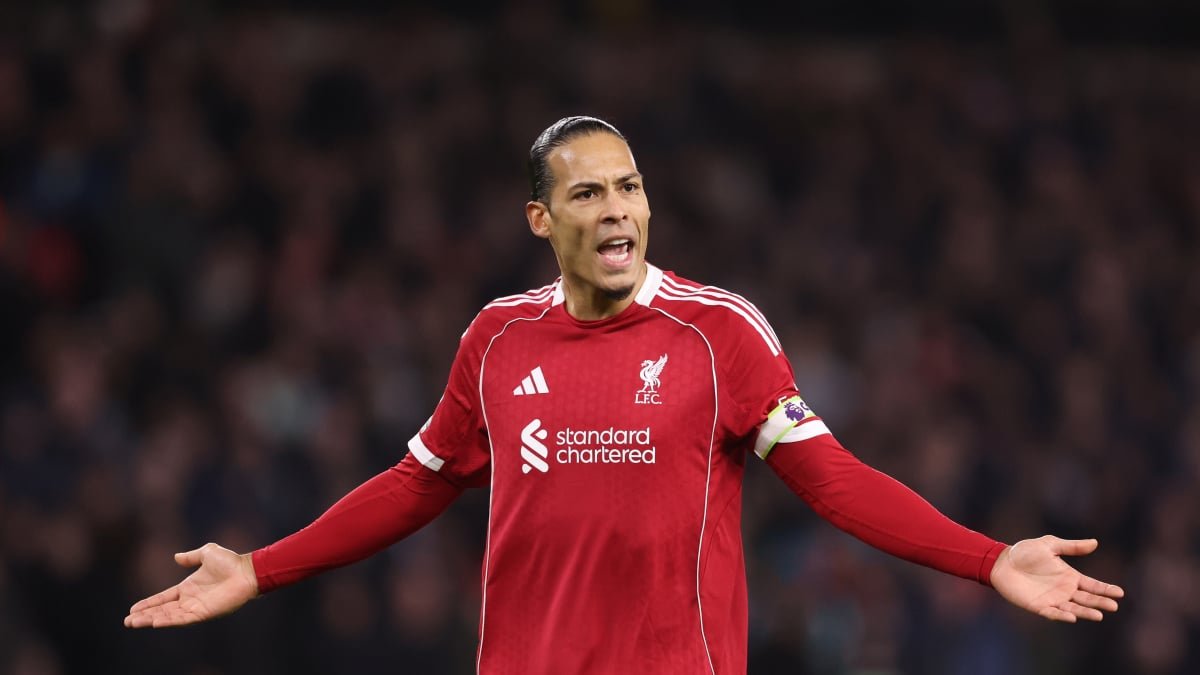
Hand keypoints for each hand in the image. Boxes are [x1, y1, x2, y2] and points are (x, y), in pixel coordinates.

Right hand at [124, 543, 258, 627]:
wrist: (247, 570)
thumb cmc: (230, 562)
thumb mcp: (207, 553)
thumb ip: (191, 556)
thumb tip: (176, 556)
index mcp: (188, 587)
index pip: (163, 598)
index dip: (148, 603)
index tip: (132, 609)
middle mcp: (190, 599)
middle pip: (162, 610)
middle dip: (145, 616)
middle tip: (127, 621)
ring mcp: (196, 607)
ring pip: (169, 616)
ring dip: (151, 620)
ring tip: (134, 623)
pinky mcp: (204, 613)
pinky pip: (183, 619)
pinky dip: (169, 621)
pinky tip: (155, 622)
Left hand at [990, 535, 1123, 621]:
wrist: (1001, 562)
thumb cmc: (1024, 552)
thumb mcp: (1049, 545)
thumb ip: (1071, 547)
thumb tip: (1095, 543)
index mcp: (1069, 576)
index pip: (1092, 585)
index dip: (1105, 589)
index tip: (1120, 593)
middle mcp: (1064, 590)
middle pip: (1087, 599)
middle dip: (1100, 602)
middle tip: (1114, 606)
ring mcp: (1052, 599)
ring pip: (1074, 608)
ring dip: (1086, 612)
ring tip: (1099, 615)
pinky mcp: (1038, 606)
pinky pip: (1053, 613)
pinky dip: (1062, 616)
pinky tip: (1072, 617)